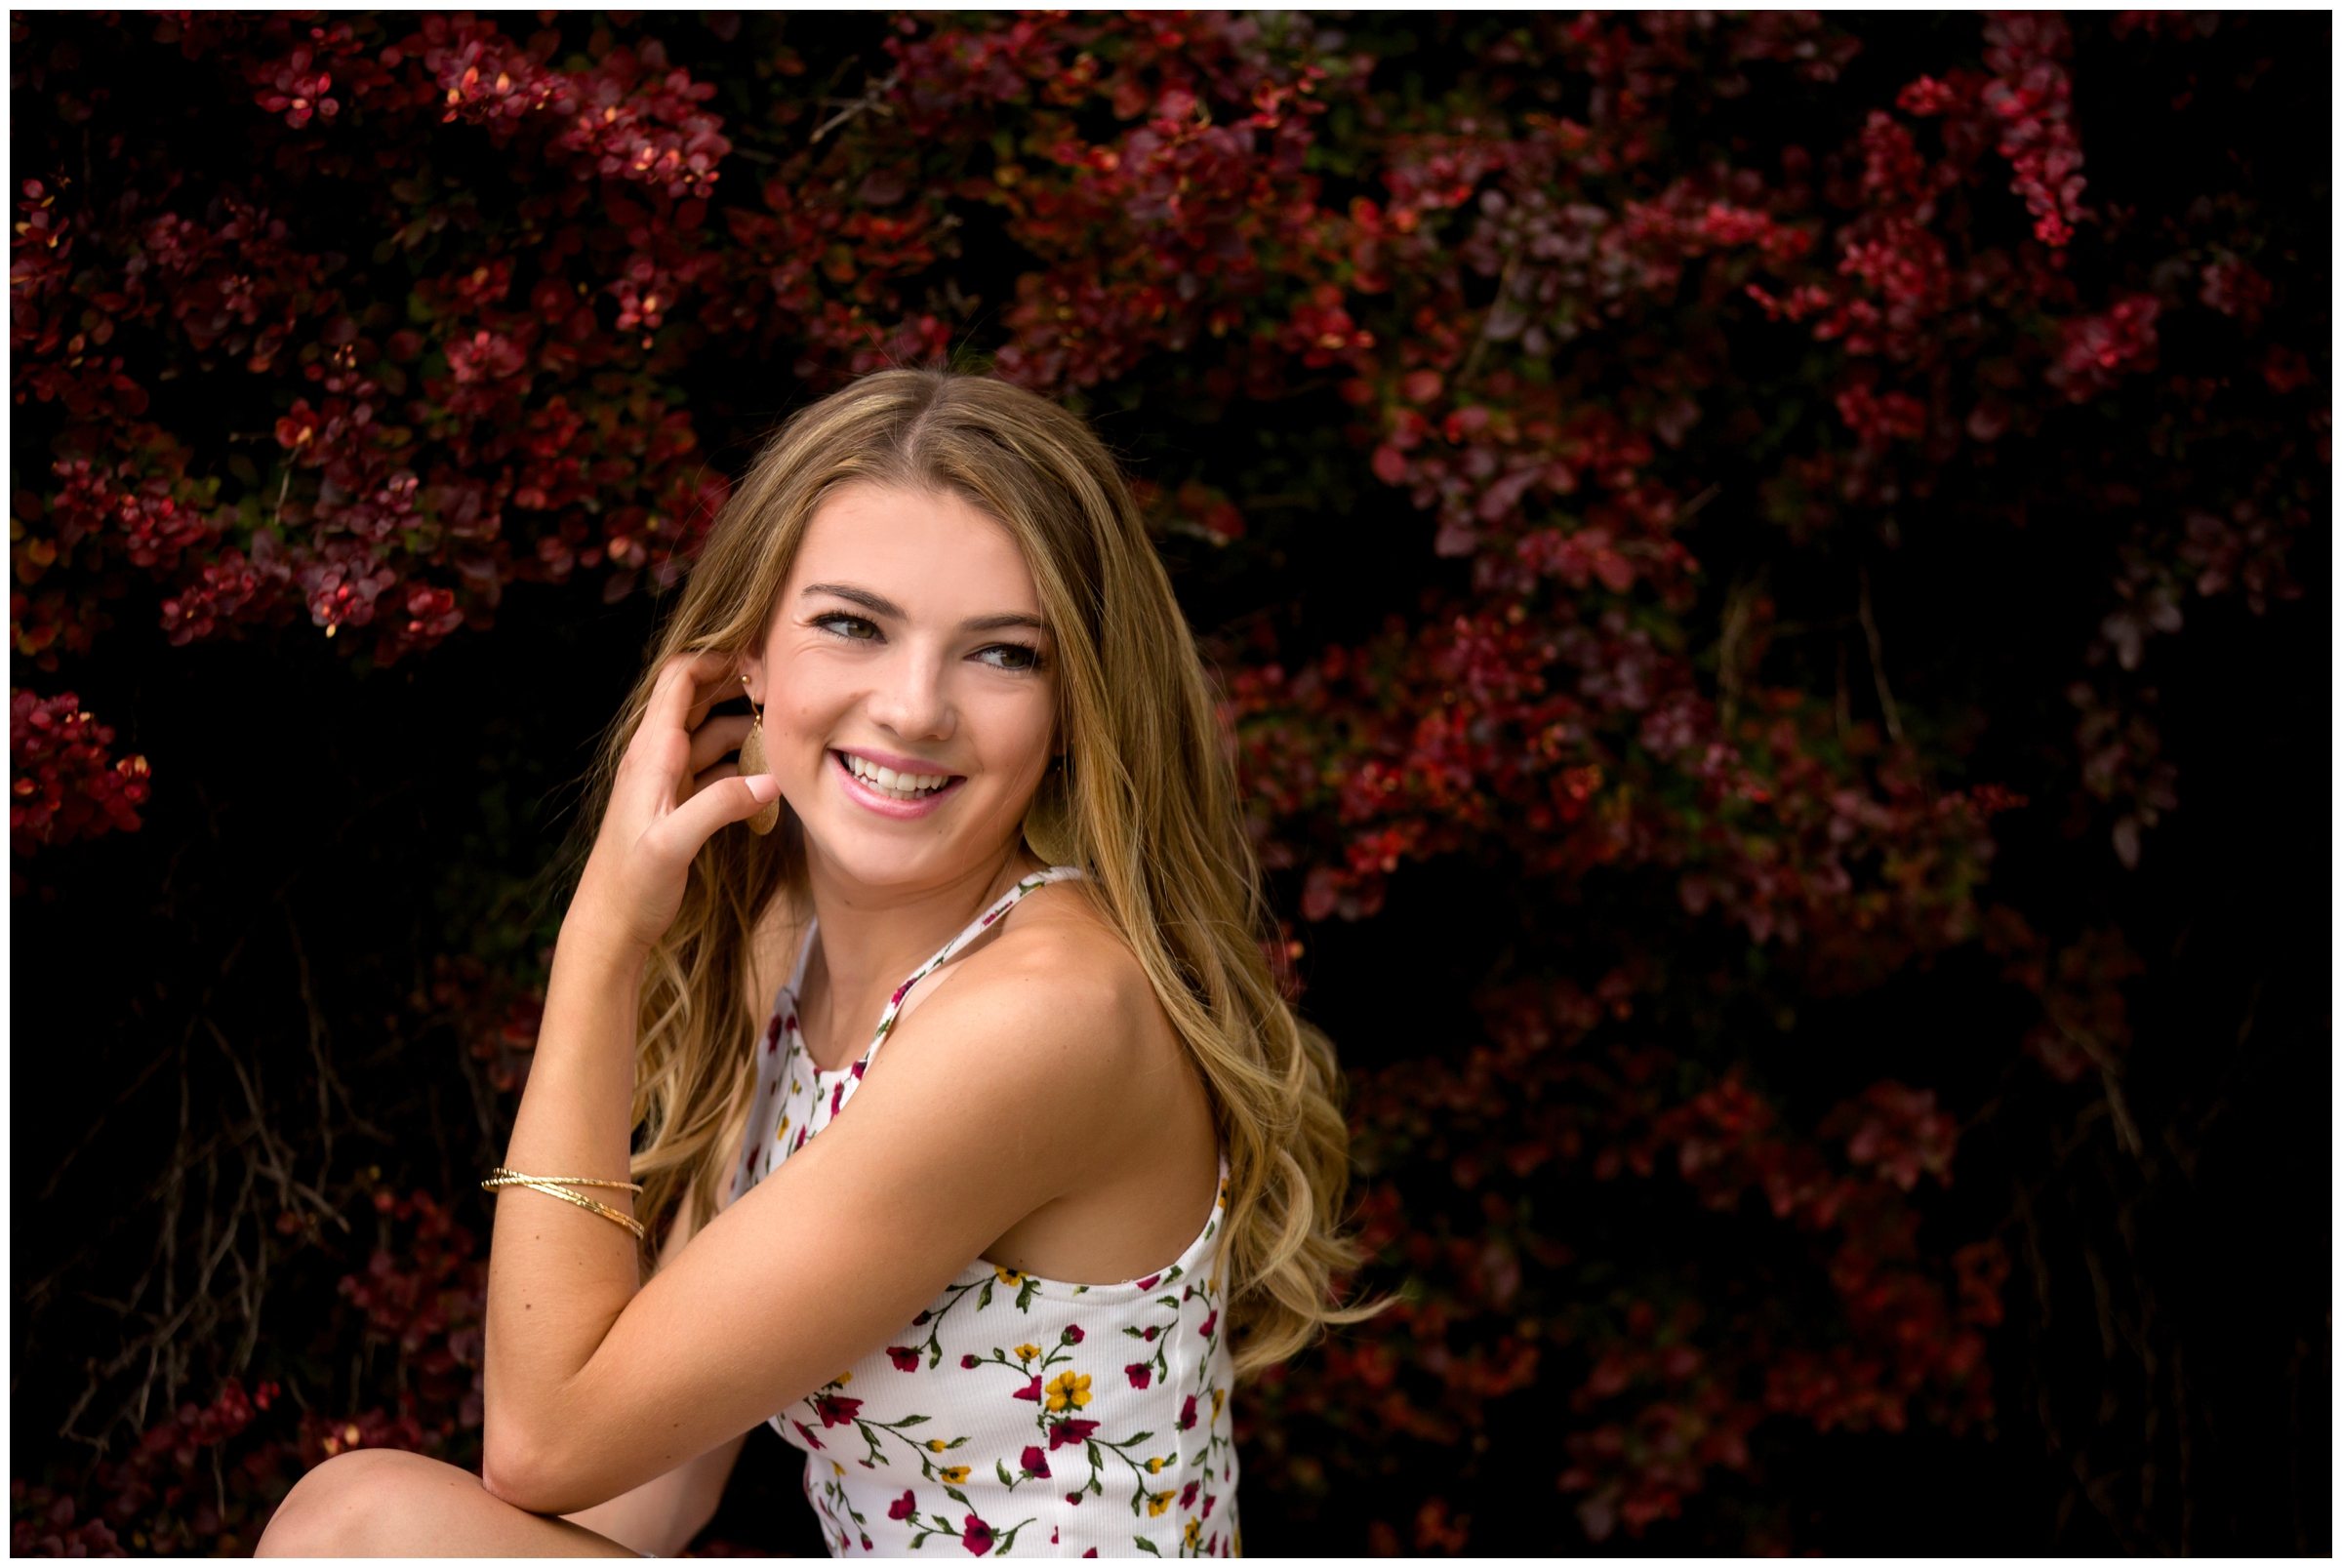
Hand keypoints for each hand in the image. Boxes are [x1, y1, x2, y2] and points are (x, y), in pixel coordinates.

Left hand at [569, 651, 779, 958]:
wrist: (611, 923)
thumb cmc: (631, 883)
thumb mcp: (672, 844)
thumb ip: (720, 807)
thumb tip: (770, 780)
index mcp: (652, 753)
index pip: (679, 679)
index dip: (717, 660)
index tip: (760, 660)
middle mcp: (657, 757)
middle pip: (697, 697)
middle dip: (737, 686)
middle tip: (783, 690)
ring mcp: (668, 778)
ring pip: (710, 732)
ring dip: (744, 727)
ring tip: (784, 733)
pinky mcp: (679, 801)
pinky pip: (715, 766)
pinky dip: (740, 762)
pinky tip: (767, 776)